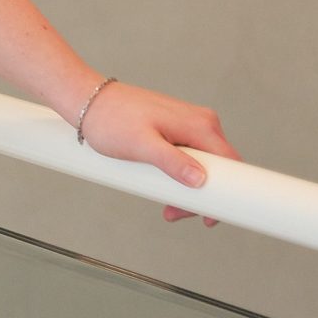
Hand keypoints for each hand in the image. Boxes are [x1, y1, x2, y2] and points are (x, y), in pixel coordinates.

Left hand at [79, 81, 240, 225]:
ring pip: (202, 164)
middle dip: (199, 195)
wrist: (87, 99)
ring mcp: (189, 123)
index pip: (230, 166)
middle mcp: (202, 122)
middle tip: (173, 213)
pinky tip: (163, 186)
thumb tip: (200, 179)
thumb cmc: (110, 120)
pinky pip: (188, 156)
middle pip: (217, 167)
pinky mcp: (175, 127)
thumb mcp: (141, 145)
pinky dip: (179, 174)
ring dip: (188, 187)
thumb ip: (171, 162)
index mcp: (201, 125)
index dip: (225, 194)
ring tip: (164, 206)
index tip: (208, 218)